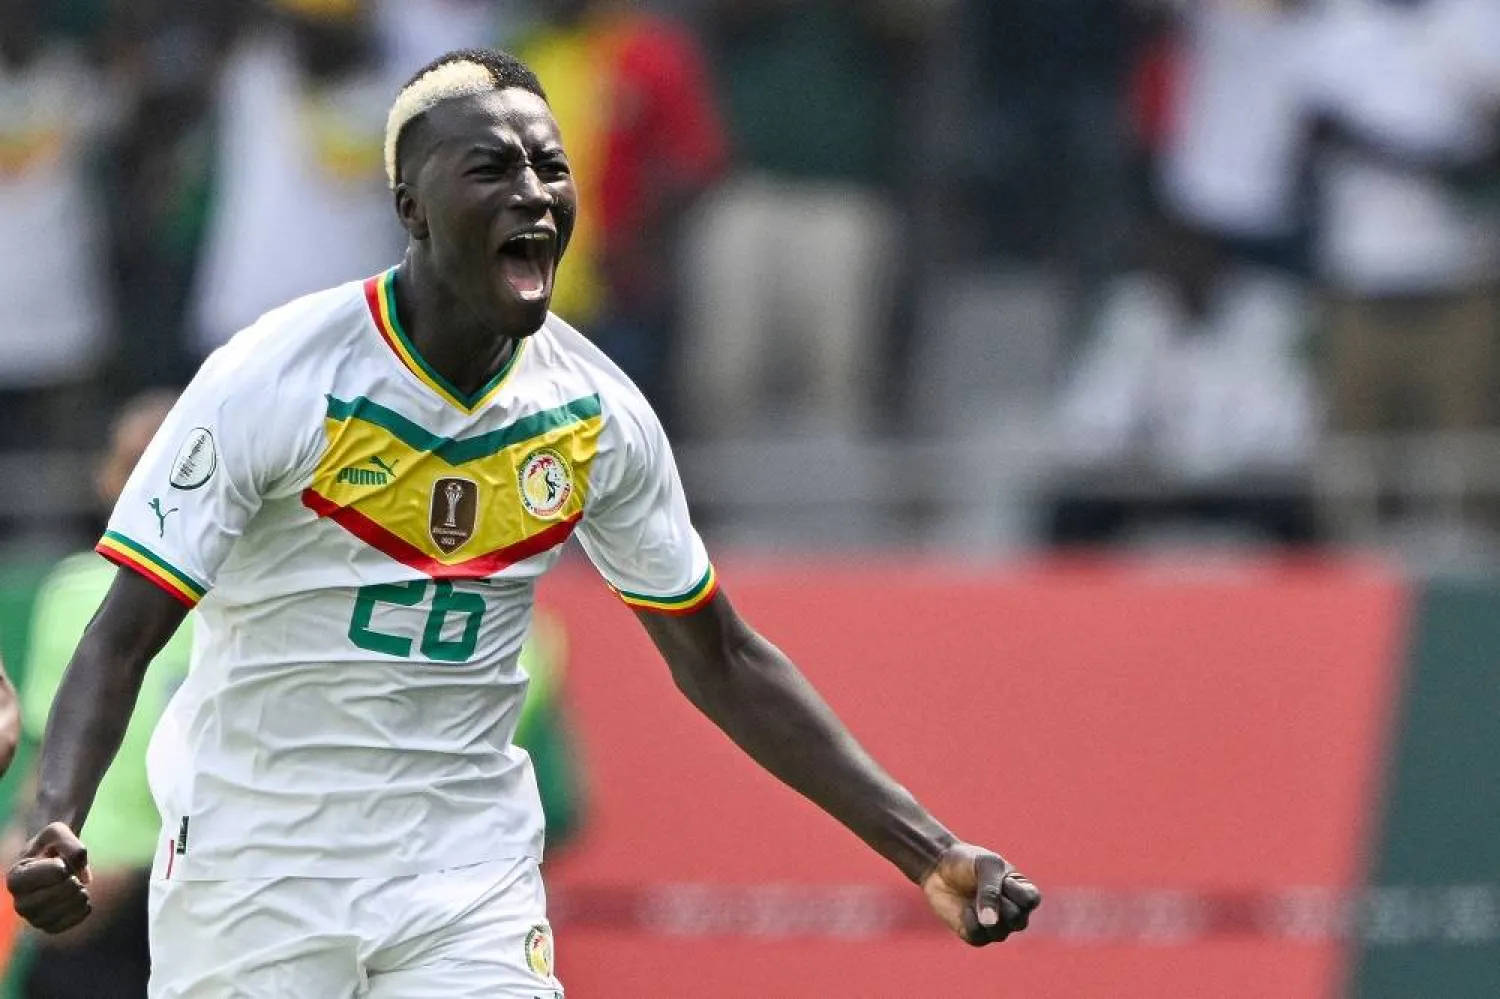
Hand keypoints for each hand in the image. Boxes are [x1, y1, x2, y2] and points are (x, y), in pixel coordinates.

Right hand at [7, 823, 92, 933]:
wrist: (54, 859)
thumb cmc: (52, 844)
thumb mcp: (58, 832)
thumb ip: (72, 846)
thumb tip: (85, 879)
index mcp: (15, 878)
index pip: (45, 877)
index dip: (60, 869)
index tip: (60, 862)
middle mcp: (19, 902)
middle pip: (50, 899)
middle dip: (71, 884)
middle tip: (73, 876)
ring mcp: (32, 917)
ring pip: (58, 914)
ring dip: (78, 897)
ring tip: (79, 886)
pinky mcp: (48, 926)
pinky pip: (66, 925)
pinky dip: (81, 911)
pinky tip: (82, 899)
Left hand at [921, 842, 1040, 945]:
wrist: (940, 868)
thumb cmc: (969, 862)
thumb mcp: (985, 865)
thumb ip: (991, 891)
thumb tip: (990, 923)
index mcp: (1023, 891)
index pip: (1032, 900)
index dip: (1014, 889)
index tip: (1001, 877)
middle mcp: (1014, 912)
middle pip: (1019, 921)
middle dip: (998, 904)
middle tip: (983, 888)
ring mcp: (996, 926)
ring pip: (1000, 933)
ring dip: (982, 914)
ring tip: (972, 898)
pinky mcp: (976, 935)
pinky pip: (979, 938)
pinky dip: (970, 922)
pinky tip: (965, 908)